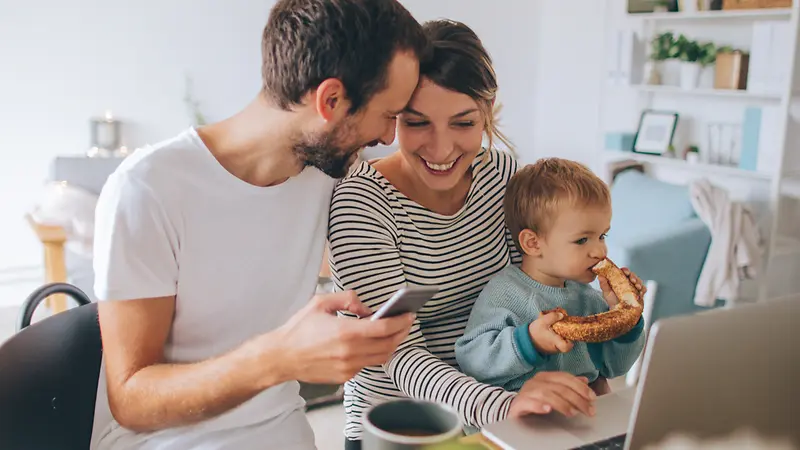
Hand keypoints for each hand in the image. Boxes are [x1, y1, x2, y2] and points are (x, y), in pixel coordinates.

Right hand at [273, 291, 413, 383]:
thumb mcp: (320, 303)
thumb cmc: (298, 329)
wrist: (282, 357)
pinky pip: (367, 364)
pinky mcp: (345, 376)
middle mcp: (350, 352)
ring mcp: (348, 367)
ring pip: (381, 357)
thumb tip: (366, 307)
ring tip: (394, 333)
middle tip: (405, 323)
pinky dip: (374, 354)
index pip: (384, 328)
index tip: (408, 315)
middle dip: (401, 333)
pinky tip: (372, 344)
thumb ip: (347, 299)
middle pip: (388, 344)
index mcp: (345, 331)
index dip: (400, 322)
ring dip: (391, 345)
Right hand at [509, 372, 596, 417]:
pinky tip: (548, 410)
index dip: (580, 387)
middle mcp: (536, 381)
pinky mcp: (520, 403)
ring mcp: (527, 391)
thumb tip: (584, 380)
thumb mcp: (552, 391)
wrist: (512, 408)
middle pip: (559, 387)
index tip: (592, 397)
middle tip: (589, 410)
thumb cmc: (535, 400)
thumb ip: (567, 385)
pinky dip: (539, 406)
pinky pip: (530, 403)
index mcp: (545, 376)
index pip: (565, 377)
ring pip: (547, 394)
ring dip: (562, 404)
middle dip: (577, 399)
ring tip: (573, 413)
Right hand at [529, 311, 573, 354]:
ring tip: (557, 329)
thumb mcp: (542, 321)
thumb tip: (562, 315)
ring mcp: (553, 350)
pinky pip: (557, 345)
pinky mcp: (550, 349)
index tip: (569, 333)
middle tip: (564, 328)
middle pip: (567, 345)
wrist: (525, 340)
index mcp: (555, 341)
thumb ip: (552, 317)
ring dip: (562, 337)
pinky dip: (557, 339)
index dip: (571, 342)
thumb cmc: (534, 332)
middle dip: (567, 336)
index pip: (567, 347)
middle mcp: (556, 348)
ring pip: (562, 344)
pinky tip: (553, 332)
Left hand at [598, 267, 645, 307]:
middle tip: (632, 280)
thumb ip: (604, 284)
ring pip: (639, 281)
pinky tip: (641, 292)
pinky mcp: (639, 293)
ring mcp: (634, 287)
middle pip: (633, 275)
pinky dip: (643, 289)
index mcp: (620, 278)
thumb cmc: (612, 300)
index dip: (625, 270)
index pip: (624, 271)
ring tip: (637, 286)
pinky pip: (643, 289)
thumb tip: (600, 276)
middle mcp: (628, 281)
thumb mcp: (607, 292)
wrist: (618, 311)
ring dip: (639, 283)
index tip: (625, 272)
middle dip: (634, 276)